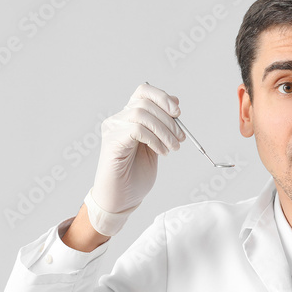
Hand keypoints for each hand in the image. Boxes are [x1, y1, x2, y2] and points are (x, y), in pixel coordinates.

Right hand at [86, 83, 185, 232]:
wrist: (121, 200)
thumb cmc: (135, 176)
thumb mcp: (156, 146)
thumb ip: (162, 126)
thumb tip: (175, 104)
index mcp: (128, 118)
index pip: (143, 91)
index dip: (162, 97)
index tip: (178, 112)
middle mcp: (118, 120)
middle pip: (145, 101)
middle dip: (169, 119)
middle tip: (180, 138)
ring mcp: (112, 130)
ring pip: (141, 113)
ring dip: (164, 131)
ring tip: (172, 148)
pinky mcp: (111, 142)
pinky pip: (136, 129)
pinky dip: (154, 139)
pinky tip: (161, 152)